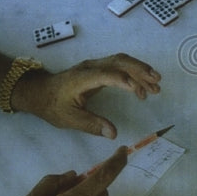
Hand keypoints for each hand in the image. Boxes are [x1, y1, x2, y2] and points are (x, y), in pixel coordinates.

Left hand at [12, 54, 161, 138]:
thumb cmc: (52, 106)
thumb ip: (92, 125)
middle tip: (156, 84)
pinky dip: (134, 74)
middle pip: (119, 61)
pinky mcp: (99, 68)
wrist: (40, 92)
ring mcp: (95, 65)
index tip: (138, 91)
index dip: (122, 81)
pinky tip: (142, 87)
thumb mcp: (69, 119)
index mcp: (82, 78)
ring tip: (156, 86)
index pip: (106, 74)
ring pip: (122, 61)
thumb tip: (114, 133)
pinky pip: (119, 66)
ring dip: (140, 71)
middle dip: (140, 71)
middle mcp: (91, 67)